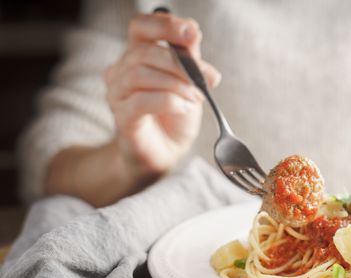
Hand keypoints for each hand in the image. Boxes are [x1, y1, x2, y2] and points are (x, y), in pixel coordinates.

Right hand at [104, 12, 220, 179]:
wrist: (166, 152)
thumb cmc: (176, 115)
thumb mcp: (190, 82)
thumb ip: (190, 58)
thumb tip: (193, 32)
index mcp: (138, 55)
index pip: (140, 26)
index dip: (164, 25)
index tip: (191, 33)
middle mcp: (121, 70)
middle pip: (143, 51)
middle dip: (181, 63)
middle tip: (206, 78)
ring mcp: (118, 94)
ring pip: (140, 74)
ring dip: (175, 84)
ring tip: (194, 98)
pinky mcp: (122, 117)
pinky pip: (141, 101)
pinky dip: (168, 102)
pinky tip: (183, 108)